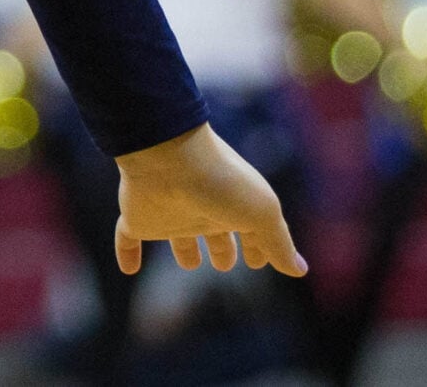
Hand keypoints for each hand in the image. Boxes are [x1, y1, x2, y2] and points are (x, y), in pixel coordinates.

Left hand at [113, 123, 307, 276]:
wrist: (167, 156)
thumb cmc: (222, 181)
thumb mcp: (262, 214)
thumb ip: (279, 243)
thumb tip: (300, 270)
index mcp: (233, 206)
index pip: (250, 230)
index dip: (258, 247)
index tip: (261, 262)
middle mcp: (202, 208)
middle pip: (215, 232)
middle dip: (223, 248)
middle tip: (225, 266)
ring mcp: (169, 212)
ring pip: (177, 234)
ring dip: (184, 250)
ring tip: (188, 263)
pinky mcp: (138, 217)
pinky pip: (127, 237)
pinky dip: (127, 252)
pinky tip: (128, 269)